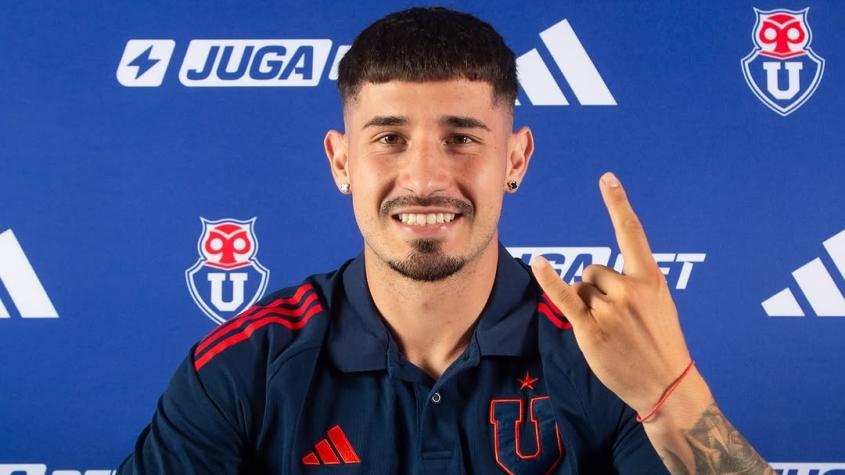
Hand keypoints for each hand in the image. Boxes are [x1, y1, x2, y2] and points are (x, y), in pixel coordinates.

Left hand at [531, 172, 696, 414]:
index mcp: (650, 278)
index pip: (631, 233)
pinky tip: (539, 262)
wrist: (666, 385)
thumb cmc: (661, 343)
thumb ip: (633, 282)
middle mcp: (629, 289)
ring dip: (587, 306)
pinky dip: (549, 279)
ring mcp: (610, 309)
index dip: (618, 203)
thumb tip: (592, 274)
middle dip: (595, 290)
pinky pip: (564, 297)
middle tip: (617, 320)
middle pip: (592, 270)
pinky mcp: (591, 328)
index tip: (606, 178)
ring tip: (610, 331)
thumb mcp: (659, 304)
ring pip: (580, 289)